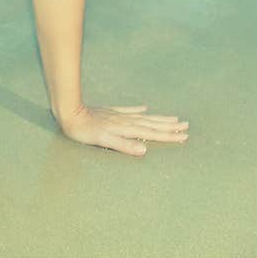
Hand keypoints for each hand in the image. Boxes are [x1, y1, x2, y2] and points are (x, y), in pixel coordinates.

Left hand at [57, 104, 188, 155]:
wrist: (69, 112)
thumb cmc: (85, 131)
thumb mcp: (103, 141)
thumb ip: (124, 145)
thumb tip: (145, 150)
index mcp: (126, 129)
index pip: (152, 134)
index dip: (168, 136)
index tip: (184, 137)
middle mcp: (125, 121)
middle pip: (152, 124)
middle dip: (169, 127)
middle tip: (186, 127)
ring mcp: (118, 115)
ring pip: (144, 117)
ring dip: (159, 119)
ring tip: (173, 118)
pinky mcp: (110, 112)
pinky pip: (129, 110)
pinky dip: (139, 110)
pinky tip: (145, 108)